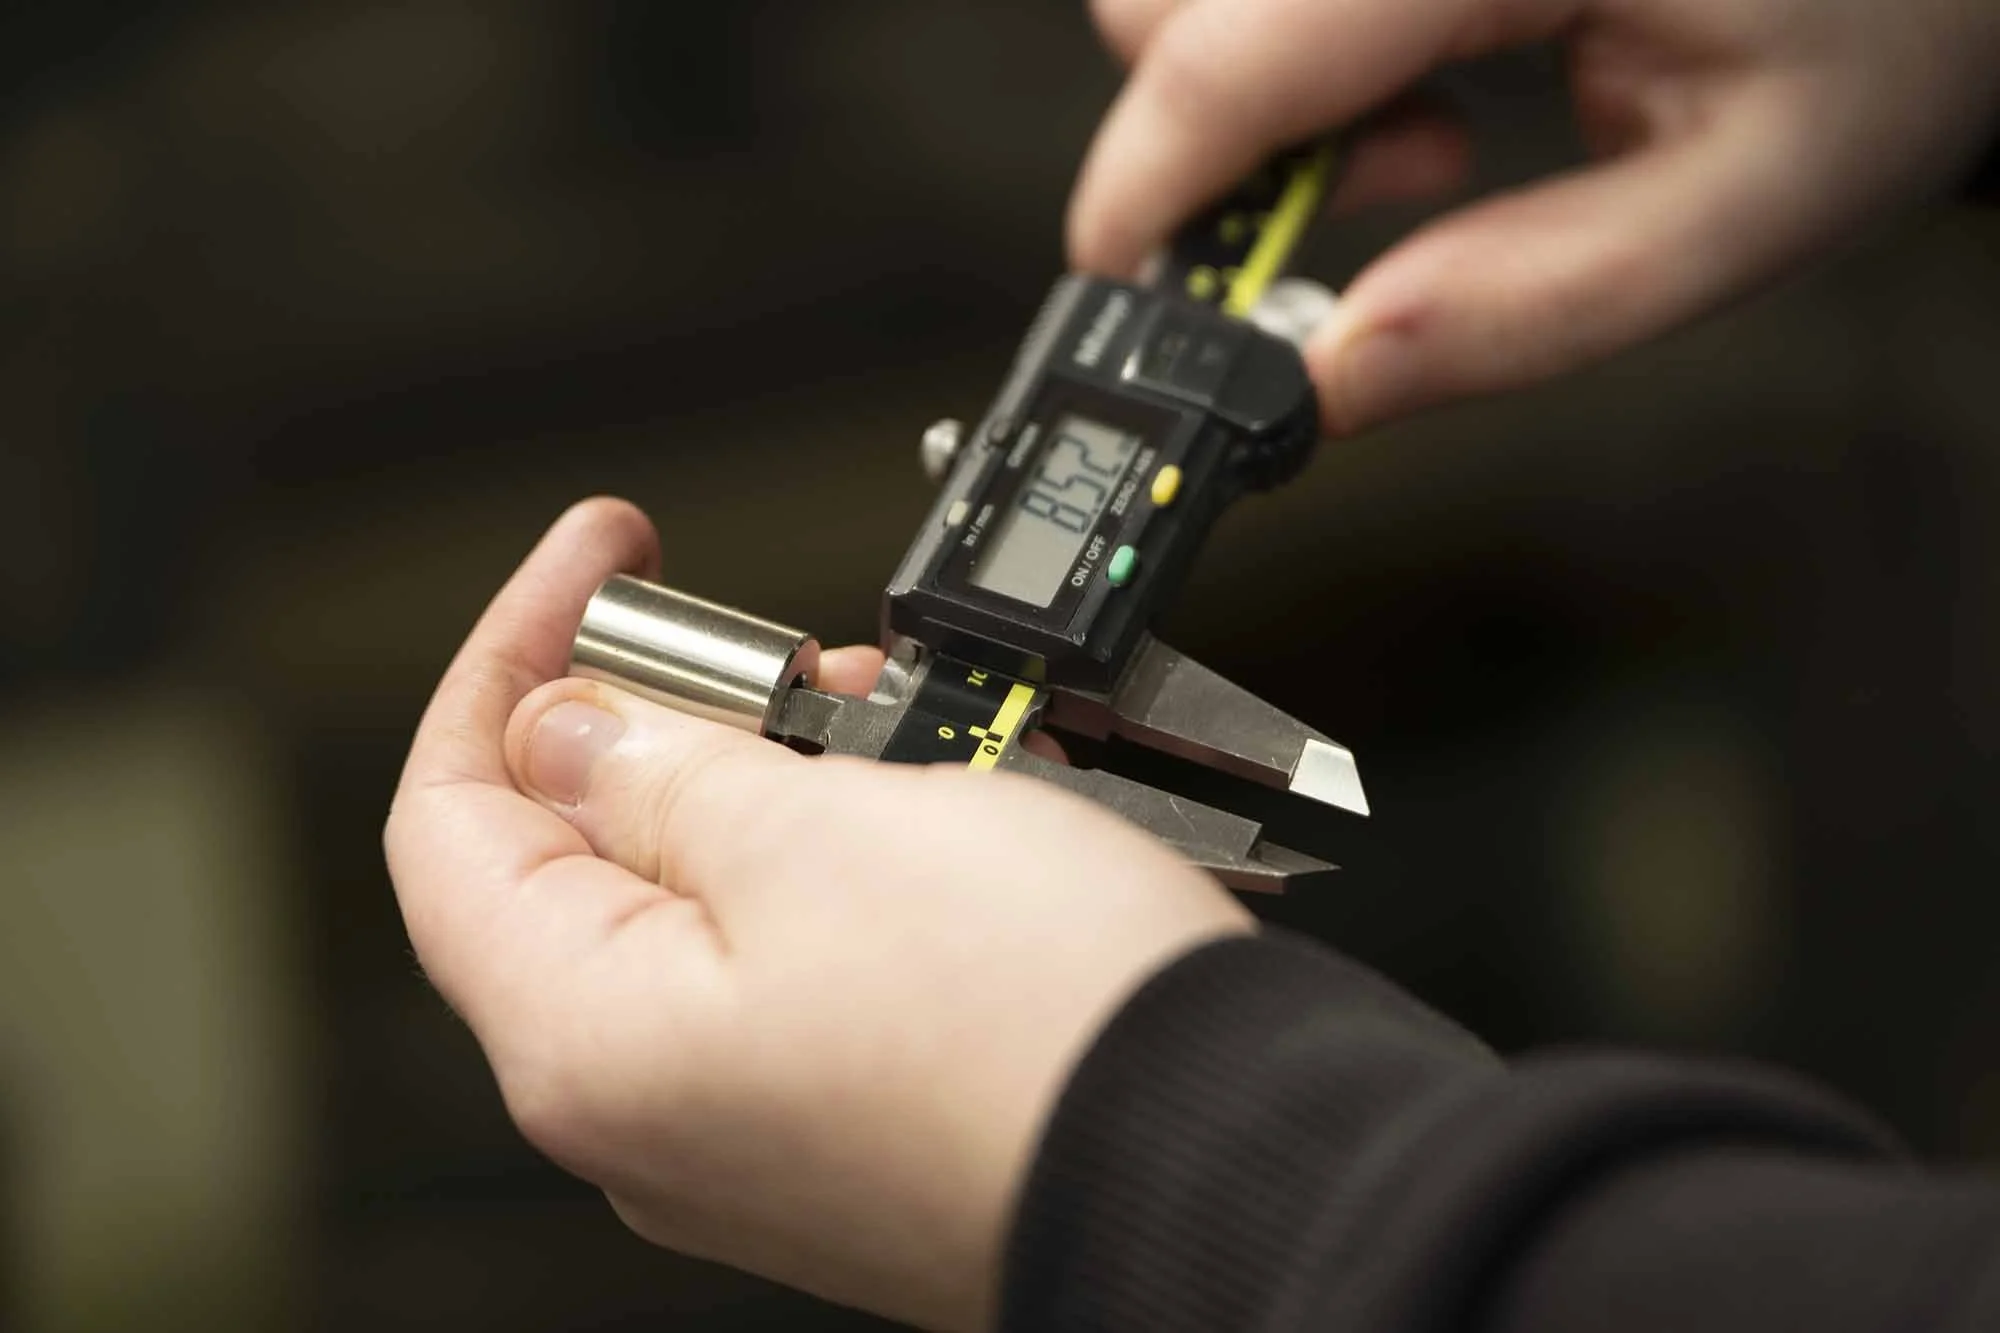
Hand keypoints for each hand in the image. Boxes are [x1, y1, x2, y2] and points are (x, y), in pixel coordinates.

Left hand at [383, 498, 1252, 1330]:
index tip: (597, 560)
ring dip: (794, 777)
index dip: (509, 659)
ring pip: (720, 894)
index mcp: (588, 1038)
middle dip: (685, 715)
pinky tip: (947, 804)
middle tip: (786, 645)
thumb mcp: (822, 832)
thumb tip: (568, 729)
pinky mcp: (857, 1114)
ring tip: (902, 718)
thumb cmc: (1040, 1033)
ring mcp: (756, 1118)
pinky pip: (812, 952)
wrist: (1232, 1161)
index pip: (452, 818)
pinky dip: (860, 856)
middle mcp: (653, 1102)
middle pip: (589, 856)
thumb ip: (662, 771)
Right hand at [1071, 0, 1999, 432]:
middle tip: (1370, 201)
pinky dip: (1304, 40)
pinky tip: (1428, 63)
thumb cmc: (1890, 29)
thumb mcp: (1733, 212)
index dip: (1153, 180)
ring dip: (1264, 85)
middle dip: (1219, 138)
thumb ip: (1519, 308)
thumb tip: (1321, 382)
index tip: (1133, 286)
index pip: (1244, 42)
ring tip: (1426, 132)